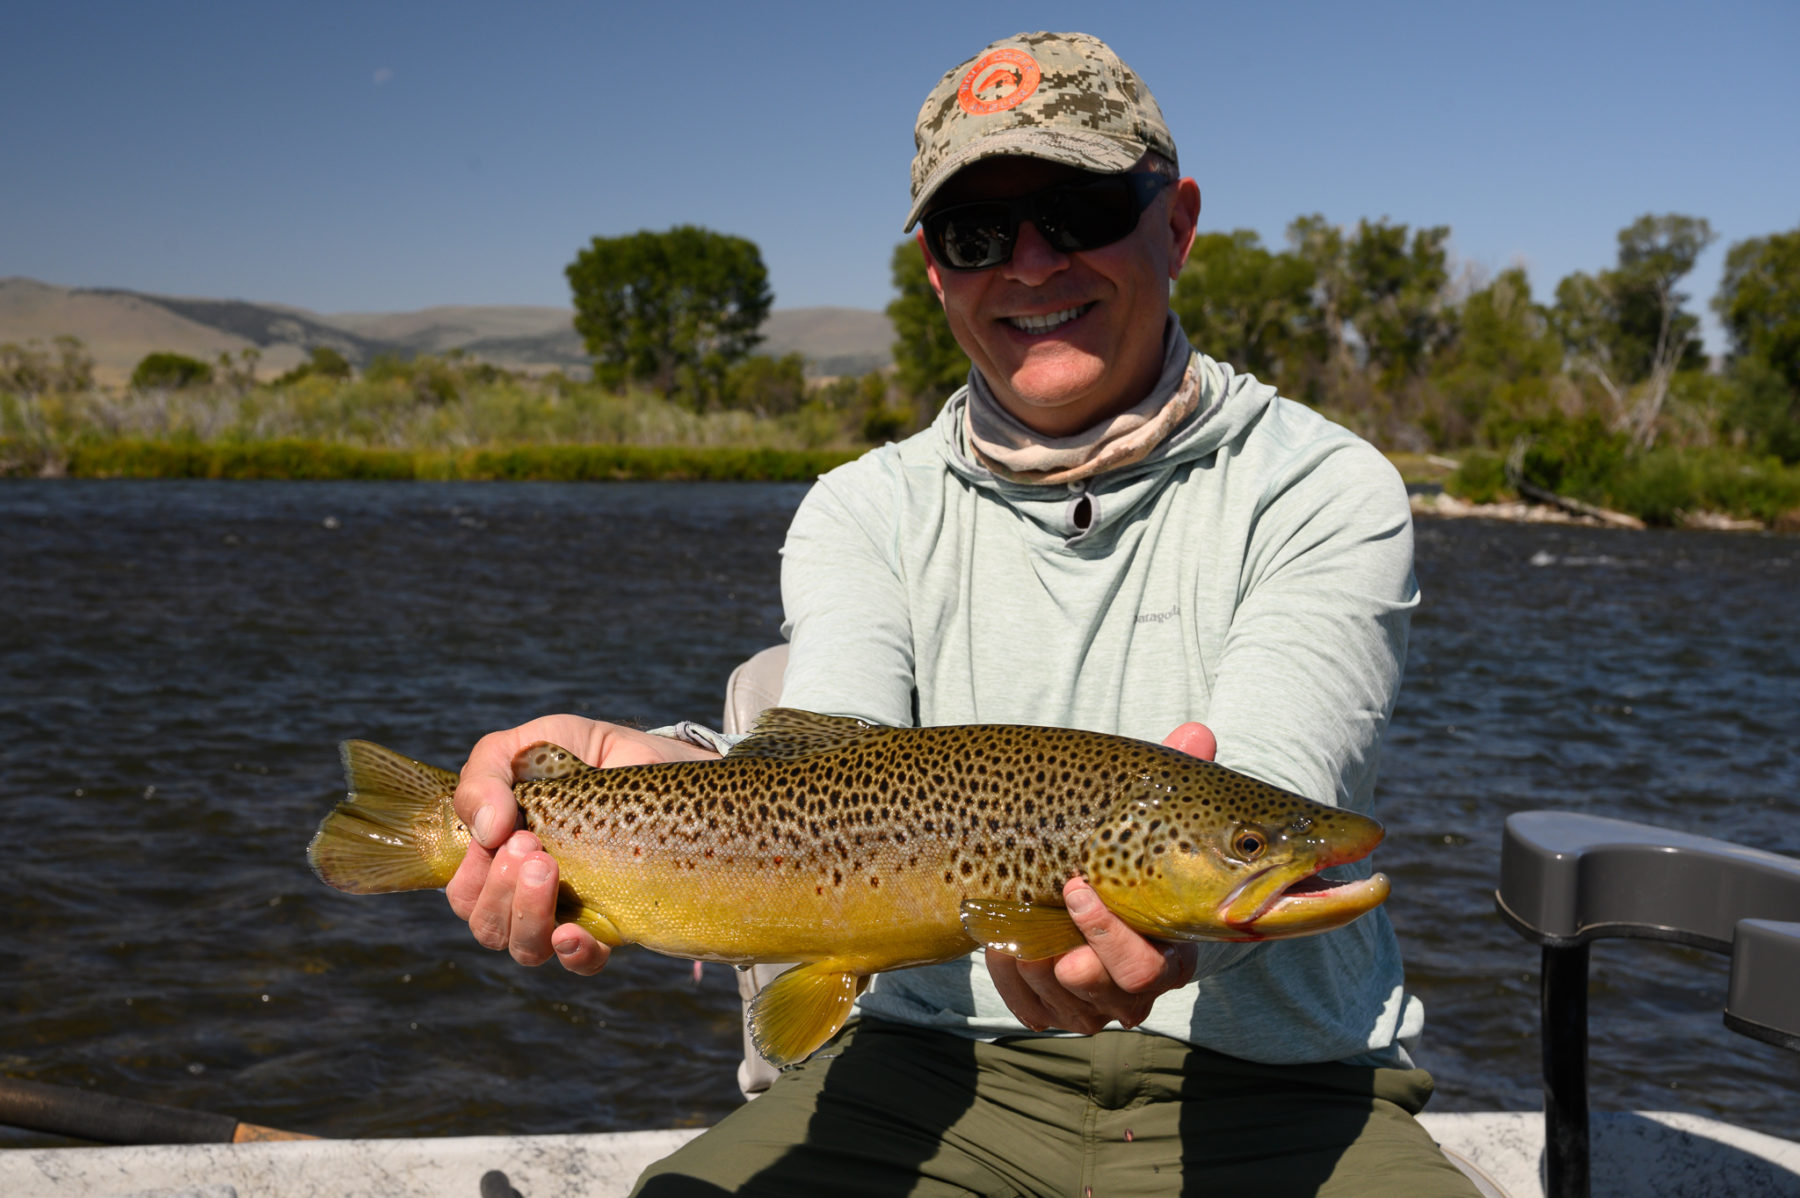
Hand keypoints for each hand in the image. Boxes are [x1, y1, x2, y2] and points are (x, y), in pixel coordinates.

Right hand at [446, 715, 716, 973]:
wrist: (656, 755)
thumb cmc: (583, 754)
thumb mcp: (529, 745)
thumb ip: (486, 773)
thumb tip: (486, 830)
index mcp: (501, 857)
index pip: (466, 894)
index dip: (473, 875)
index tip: (506, 833)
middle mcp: (531, 893)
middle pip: (489, 927)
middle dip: (501, 890)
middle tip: (532, 846)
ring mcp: (573, 911)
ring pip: (526, 949)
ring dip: (527, 915)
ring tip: (550, 869)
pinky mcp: (617, 922)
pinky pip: (585, 963)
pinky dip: (572, 954)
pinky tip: (572, 934)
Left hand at [984, 720, 1216, 1032]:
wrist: (1058, 876)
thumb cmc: (1114, 842)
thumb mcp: (1141, 810)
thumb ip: (1173, 776)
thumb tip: (1198, 733)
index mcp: (1174, 945)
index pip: (1154, 968)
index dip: (1111, 935)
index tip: (1075, 886)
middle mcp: (1143, 985)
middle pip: (1117, 999)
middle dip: (1075, 954)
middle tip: (1044, 904)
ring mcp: (1101, 1003)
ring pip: (1068, 1007)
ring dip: (1032, 954)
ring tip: (1019, 910)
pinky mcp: (1060, 1011)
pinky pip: (1032, 1012)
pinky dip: (1009, 975)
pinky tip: (1004, 938)